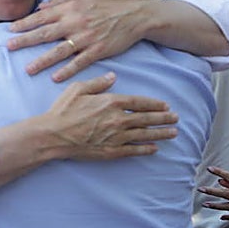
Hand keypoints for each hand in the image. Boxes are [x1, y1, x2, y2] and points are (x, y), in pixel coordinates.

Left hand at [8, 0, 147, 81]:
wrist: (134, 15)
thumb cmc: (105, 4)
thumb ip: (60, 0)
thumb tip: (39, 8)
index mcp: (69, 9)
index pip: (41, 16)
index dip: (25, 23)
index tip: (10, 30)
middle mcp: (75, 23)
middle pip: (45, 33)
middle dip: (25, 40)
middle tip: (9, 47)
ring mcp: (86, 38)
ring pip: (59, 51)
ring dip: (42, 61)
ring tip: (28, 69)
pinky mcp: (97, 50)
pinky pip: (79, 62)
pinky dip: (67, 70)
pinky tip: (55, 78)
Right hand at [43, 72, 177, 159]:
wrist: (53, 135)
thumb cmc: (62, 111)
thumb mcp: (77, 89)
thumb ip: (97, 83)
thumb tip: (113, 77)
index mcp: (111, 102)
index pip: (139, 102)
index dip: (154, 104)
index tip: (165, 105)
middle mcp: (118, 119)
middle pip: (147, 118)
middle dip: (163, 118)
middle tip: (176, 118)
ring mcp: (116, 136)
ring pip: (144, 134)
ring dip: (161, 133)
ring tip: (173, 132)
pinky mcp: (111, 151)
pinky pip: (133, 150)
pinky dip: (146, 149)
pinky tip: (155, 148)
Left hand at [200, 155, 228, 222]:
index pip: (228, 177)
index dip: (218, 172)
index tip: (209, 169)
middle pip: (223, 193)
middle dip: (210, 191)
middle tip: (200, 189)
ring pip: (226, 205)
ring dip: (214, 205)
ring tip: (205, 204)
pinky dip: (228, 217)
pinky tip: (221, 217)